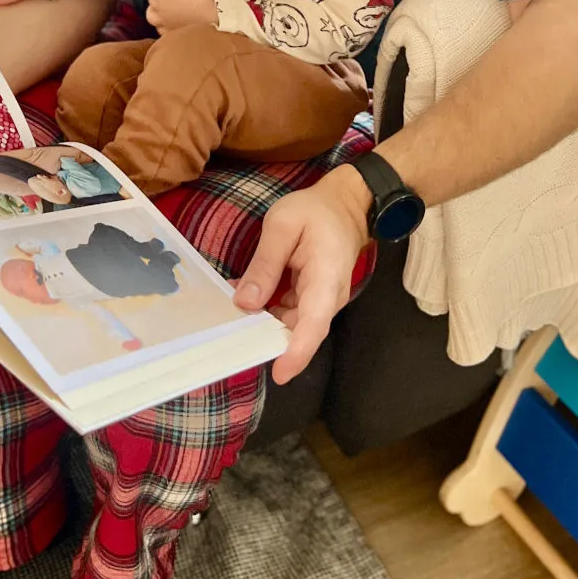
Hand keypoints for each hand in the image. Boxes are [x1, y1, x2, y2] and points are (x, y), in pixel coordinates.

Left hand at [146, 0, 216, 31]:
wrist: (206, 25)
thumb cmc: (199, 1)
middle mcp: (156, 7)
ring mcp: (161, 22)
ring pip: (152, 14)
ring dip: (159, 9)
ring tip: (171, 7)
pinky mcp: (168, 33)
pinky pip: (162, 27)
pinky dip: (166, 23)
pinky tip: (175, 20)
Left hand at [234, 165, 371, 384]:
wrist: (345, 205)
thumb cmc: (315, 210)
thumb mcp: (282, 225)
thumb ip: (264, 263)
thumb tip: (244, 303)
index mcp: (326, 277)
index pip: (314, 324)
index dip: (297, 352)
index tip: (279, 373)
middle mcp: (330, 297)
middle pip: (302, 331)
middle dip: (268, 339)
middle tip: (231, 336)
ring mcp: (324, 300)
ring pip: (293, 325)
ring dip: (264, 323)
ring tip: (232, 310)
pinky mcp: (314, 299)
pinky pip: (291, 314)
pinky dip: (268, 311)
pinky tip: (246, 296)